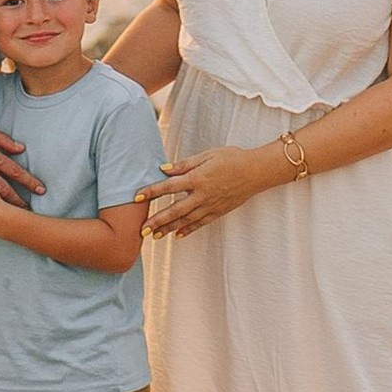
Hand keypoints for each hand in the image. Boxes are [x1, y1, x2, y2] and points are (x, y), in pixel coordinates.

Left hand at [139, 143, 284, 237]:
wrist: (256, 171)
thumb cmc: (231, 158)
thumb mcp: (207, 155)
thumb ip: (185, 164)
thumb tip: (164, 169)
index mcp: (197, 178)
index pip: (168, 186)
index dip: (151, 191)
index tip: (136, 197)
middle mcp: (202, 195)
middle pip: (174, 210)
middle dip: (157, 220)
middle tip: (142, 229)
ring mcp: (210, 206)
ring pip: (185, 220)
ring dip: (169, 228)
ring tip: (154, 236)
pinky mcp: (218, 212)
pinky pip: (200, 223)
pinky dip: (188, 230)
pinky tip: (178, 235)